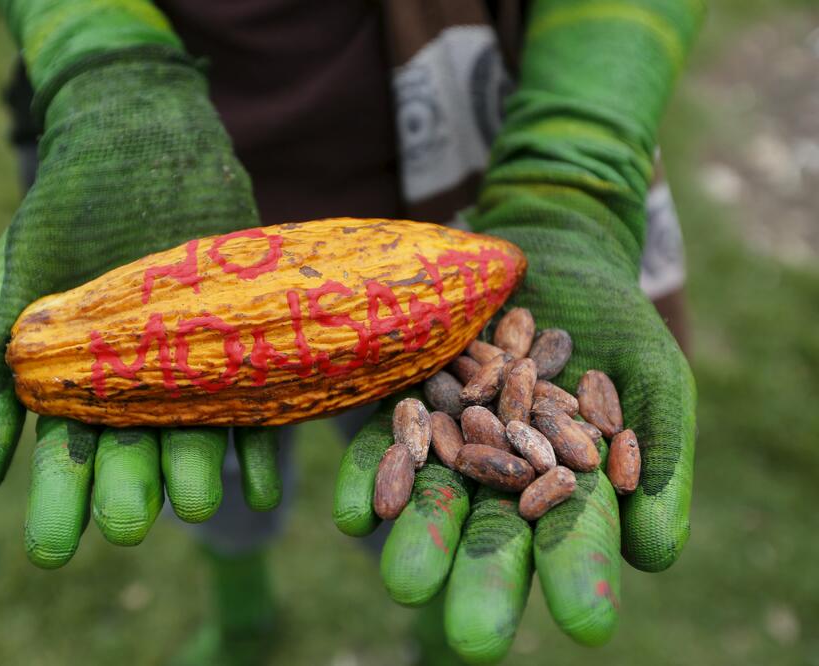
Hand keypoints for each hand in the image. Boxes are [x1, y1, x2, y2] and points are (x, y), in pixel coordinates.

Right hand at [0, 49, 280, 567]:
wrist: (137, 143)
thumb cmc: (64, 212)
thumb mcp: (13, 286)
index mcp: (80, 386)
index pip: (67, 458)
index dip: (59, 505)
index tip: (51, 551)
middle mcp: (139, 387)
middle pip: (134, 455)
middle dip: (131, 491)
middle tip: (133, 523)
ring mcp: (194, 366)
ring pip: (195, 433)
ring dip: (196, 471)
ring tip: (199, 502)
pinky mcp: (244, 342)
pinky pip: (255, 401)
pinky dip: (258, 443)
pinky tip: (260, 482)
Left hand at [334, 213, 694, 657]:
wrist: (549, 255)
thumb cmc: (615, 322)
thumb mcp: (654, 380)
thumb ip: (660, 459)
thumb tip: (655, 557)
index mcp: (565, 487)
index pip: (575, 540)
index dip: (580, 578)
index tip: (587, 626)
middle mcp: (500, 477)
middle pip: (492, 532)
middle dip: (482, 579)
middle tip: (470, 637)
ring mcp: (449, 439)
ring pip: (434, 494)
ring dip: (420, 538)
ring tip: (403, 580)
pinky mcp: (407, 399)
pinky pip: (384, 441)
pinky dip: (372, 476)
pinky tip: (356, 513)